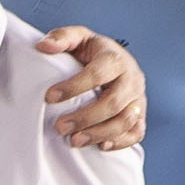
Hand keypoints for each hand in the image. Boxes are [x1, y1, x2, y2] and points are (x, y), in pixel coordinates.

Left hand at [37, 25, 146, 151]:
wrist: (114, 60)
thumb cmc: (92, 51)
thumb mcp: (78, 38)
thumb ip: (62, 38)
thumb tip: (44, 46)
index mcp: (115, 58)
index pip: (97, 74)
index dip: (73, 87)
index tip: (49, 97)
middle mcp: (131, 78)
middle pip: (113, 102)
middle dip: (85, 117)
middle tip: (60, 127)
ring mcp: (138, 98)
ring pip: (126, 120)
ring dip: (99, 133)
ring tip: (74, 140)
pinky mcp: (140, 114)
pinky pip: (137, 132)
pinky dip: (121, 141)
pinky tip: (101, 146)